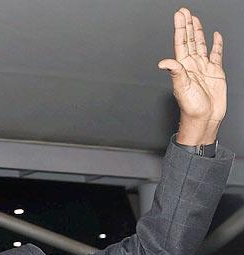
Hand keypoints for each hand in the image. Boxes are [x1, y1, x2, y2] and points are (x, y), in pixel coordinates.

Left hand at [159, 8, 224, 144]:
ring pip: (201, 44)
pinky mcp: (215, 72)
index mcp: (183, 67)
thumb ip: (175, 73)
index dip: (180, 28)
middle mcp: (192, 65)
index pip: (181, 43)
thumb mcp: (182, 88)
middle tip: (184, 11)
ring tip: (194, 19)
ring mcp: (204, 67)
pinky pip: (216, 54)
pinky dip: (216, 44)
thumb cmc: (191, 108)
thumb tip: (163, 62)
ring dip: (198, 31)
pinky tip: (214, 36)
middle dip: (187, 25)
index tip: (179, 15)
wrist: (205, 118)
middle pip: (190, 40)